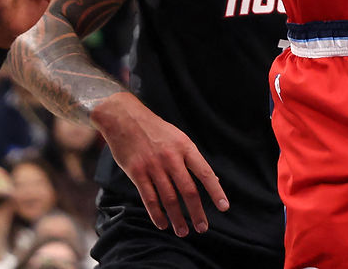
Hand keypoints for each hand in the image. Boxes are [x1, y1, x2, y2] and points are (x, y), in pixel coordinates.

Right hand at [91, 92, 227, 236]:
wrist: (124, 117)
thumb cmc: (155, 129)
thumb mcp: (178, 137)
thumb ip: (192, 159)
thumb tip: (213, 179)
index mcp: (184, 146)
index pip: (205, 172)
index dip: (215, 191)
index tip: (224, 207)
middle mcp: (171, 156)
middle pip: (188, 190)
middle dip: (196, 212)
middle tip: (202, 228)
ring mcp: (153, 165)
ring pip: (169, 198)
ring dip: (178, 218)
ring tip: (183, 231)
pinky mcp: (137, 172)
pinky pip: (149, 198)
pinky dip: (157, 214)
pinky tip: (163, 224)